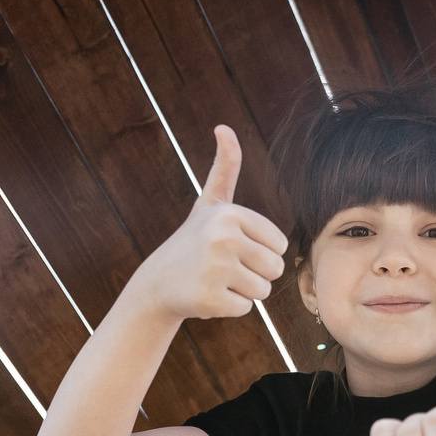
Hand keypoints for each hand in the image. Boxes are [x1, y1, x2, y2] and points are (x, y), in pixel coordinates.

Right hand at [128, 126, 287, 321]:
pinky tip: (207, 295)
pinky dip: (229, 307)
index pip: (279, 245)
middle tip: (224, 268)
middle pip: (275, 269)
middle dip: (255, 274)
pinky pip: (245, 308)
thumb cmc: (193, 241)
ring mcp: (215, 269)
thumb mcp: (210, 203)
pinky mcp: (210, 299)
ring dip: (243, 291)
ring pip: (263, 291)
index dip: (260, 251)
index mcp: (230, 214)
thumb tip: (224, 127)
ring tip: (216, 280)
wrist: (156, 283)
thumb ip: (225, 167)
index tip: (232, 247)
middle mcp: (223, 238)